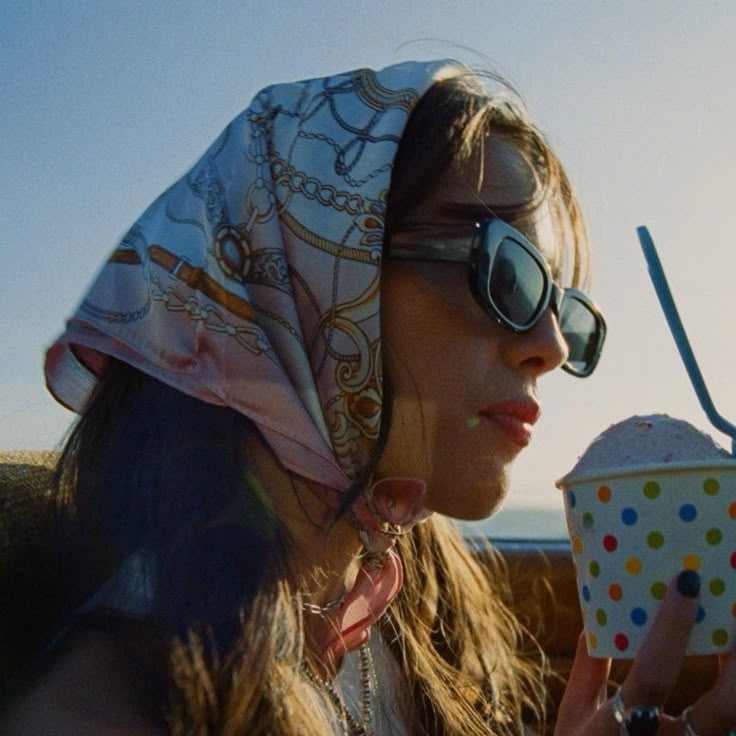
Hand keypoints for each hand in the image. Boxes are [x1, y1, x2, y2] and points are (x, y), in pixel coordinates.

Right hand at [555, 570, 735, 734]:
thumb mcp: (574, 720)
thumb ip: (586, 672)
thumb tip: (593, 620)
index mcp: (619, 730)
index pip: (653, 675)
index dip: (672, 630)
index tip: (686, 584)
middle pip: (722, 706)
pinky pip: (730, 729)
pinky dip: (734, 699)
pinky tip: (732, 673)